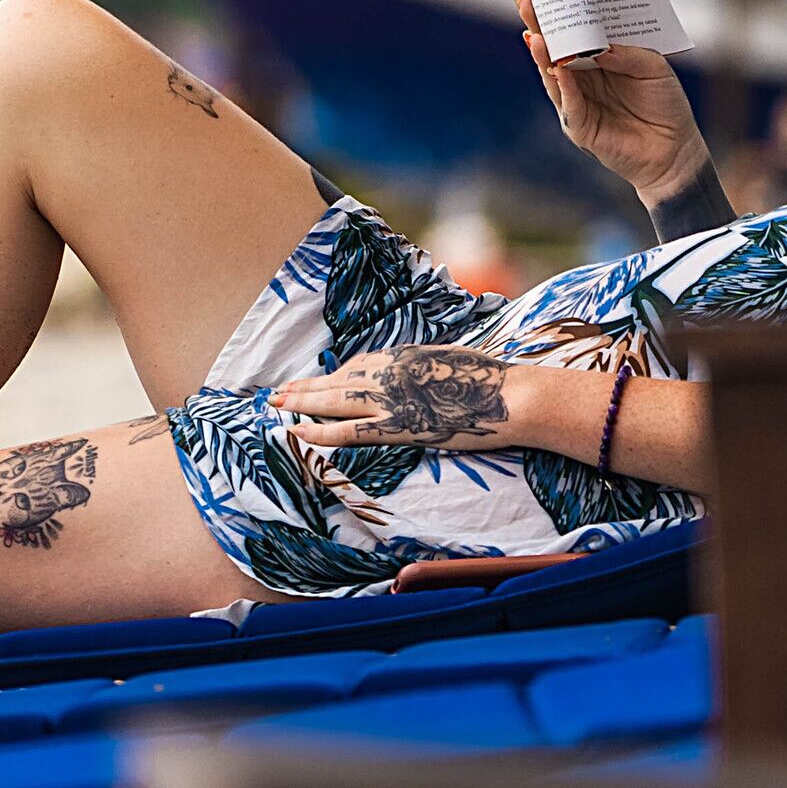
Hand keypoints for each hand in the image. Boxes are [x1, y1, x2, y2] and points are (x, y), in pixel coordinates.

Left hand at [273, 342, 520, 449]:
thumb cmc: (492, 383)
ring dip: (301, 404)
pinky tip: (297, 432)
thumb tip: (417, 376)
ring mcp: (391, 398)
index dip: (333, 375)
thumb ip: (426, 369)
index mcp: (405, 355)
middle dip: (306, 386)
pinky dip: (319, 431)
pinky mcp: (397, 426)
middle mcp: (391, 372)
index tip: (315, 379)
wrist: (510, 396)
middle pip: (338, 379)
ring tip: (276, 406)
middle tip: (278, 391)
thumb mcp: (452, 363)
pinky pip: (347, 430)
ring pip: (334, 401)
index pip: (359, 365)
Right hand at [518, 0, 713, 206]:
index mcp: (598, 57)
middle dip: (539, 24)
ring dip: (543, 54)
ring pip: (553, 74)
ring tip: (534, 33)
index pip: (573, 29)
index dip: (558, 8)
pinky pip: (569, 104)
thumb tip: (599, 45)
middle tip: (525, 0)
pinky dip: (564, 86)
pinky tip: (559, 69)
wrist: (675, 149)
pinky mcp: (580, 127)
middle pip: (555, 47)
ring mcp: (577, 101)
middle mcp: (582, 76)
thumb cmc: (665, 104)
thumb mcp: (654, 68)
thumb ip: (628, 54)